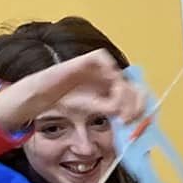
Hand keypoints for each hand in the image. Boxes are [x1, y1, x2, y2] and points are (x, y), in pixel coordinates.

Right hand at [0, 50, 148, 136]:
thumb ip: (112, 115)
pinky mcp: (88, 60)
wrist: (42, 97)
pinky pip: (105, 60)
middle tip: (128, 119)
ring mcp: (99, 69)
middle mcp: (108, 79)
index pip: (136, 94)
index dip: (140, 107)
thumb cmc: (65, 106)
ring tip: (115, 111)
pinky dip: (109, 73)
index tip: (135, 122)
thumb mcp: (95, 114)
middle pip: (133, 85)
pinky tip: (106, 90)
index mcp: (112, 91)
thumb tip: (132, 122)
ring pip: (122, 76)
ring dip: (123, 94)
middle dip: (134, 103)